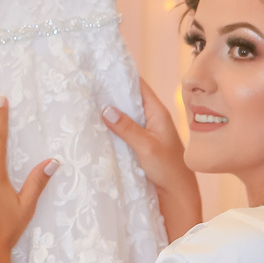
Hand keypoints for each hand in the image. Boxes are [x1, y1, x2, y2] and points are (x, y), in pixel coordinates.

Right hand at [102, 79, 201, 240]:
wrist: (177, 195)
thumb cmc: (168, 169)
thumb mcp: (146, 147)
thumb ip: (127, 128)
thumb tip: (106, 109)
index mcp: (158, 113)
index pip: (139, 86)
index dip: (122, 75)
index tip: (103, 68)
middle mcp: (151, 119)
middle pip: (129, 99)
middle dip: (111, 92)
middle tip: (87, 84)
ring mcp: (145, 132)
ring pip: (125, 115)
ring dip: (109, 110)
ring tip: (86, 101)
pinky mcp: (139, 145)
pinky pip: (123, 130)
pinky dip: (111, 127)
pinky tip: (95, 126)